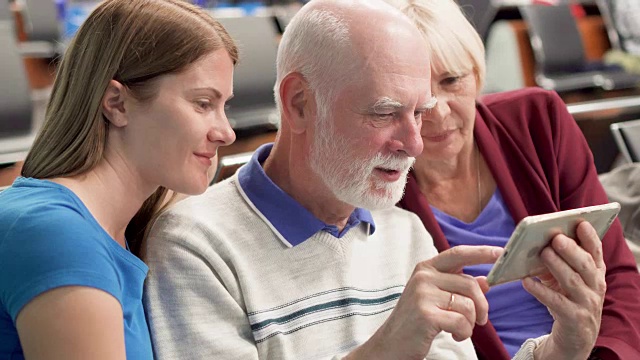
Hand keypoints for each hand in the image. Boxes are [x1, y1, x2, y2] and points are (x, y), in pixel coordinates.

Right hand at [345, 245, 502, 359]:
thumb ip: (459, 286)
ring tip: (460, 329)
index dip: (482, 252)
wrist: (391, 344)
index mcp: (426, 268)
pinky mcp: (425, 314)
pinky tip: (454, 335)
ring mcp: (422, 294)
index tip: (501, 252)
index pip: (459, 254)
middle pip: (470, 284)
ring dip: (471, 323)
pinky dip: (464, 333)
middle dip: (482, 305)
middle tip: (481, 319)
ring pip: (468, 304)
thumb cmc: (415, 320)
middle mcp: (423, 277)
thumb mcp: (436, 298)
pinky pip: (461, 321)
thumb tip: (486, 279)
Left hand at [523, 221, 605, 359]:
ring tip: (543, 253)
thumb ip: (559, 263)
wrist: (575, 338)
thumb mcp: (567, 281)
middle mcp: (595, 287)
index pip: (596, 253)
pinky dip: (540, 291)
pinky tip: (526, 282)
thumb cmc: (568, 300)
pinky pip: (556, 303)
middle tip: (556, 237)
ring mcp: (587, 304)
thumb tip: (539, 243)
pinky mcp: (574, 319)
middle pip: (586, 265)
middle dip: (571, 250)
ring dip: (557, 265)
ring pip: (573, 282)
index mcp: (595, 274)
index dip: (590, 238)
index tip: (581, 223)